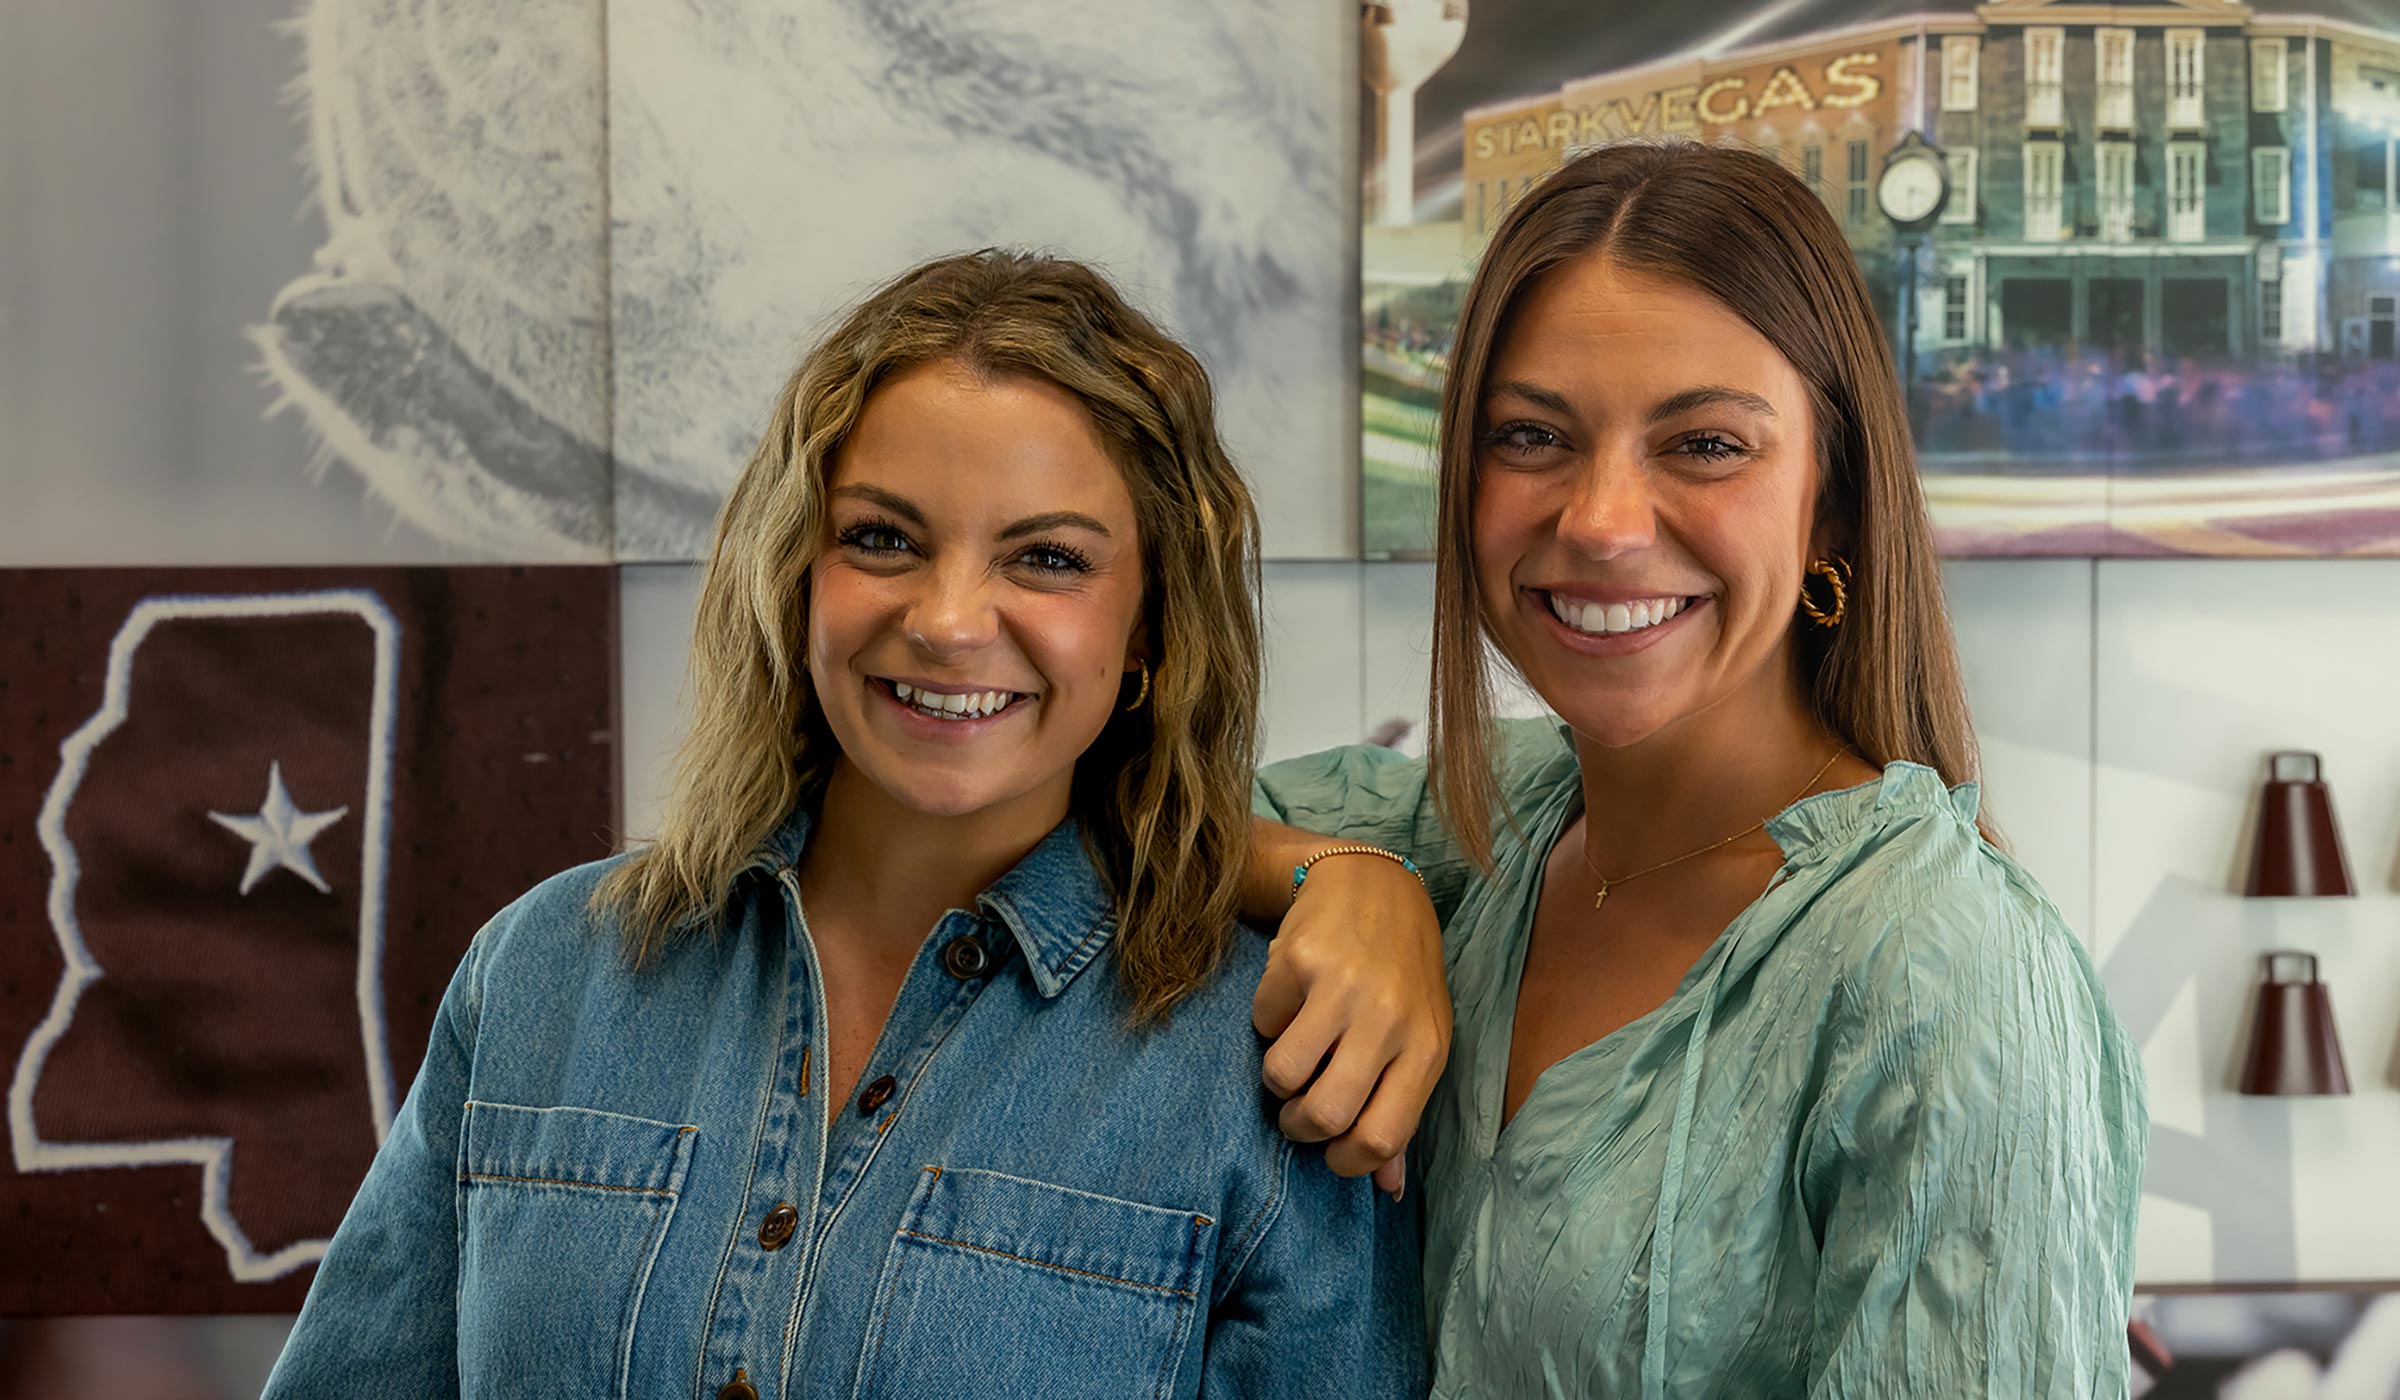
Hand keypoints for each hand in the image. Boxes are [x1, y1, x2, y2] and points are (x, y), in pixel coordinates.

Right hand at [1252, 853, 1450, 1189]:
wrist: (1374, 885)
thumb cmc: (1400, 975)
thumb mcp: (1419, 1039)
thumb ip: (1402, 1110)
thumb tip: (1387, 1189)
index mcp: (1426, 1048)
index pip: (1383, 1137)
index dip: (1347, 1162)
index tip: (1332, 1153)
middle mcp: (1389, 1018)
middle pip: (1326, 1114)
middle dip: (1299, 1126)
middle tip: (1298, 1111)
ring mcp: (1344, 987)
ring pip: (1282, 1075)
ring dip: (1278, 1078)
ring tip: (1293, 1056)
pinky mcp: (1299, 959)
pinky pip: (1262, 1024)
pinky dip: (1267, 1023)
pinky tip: (1291, 1001)